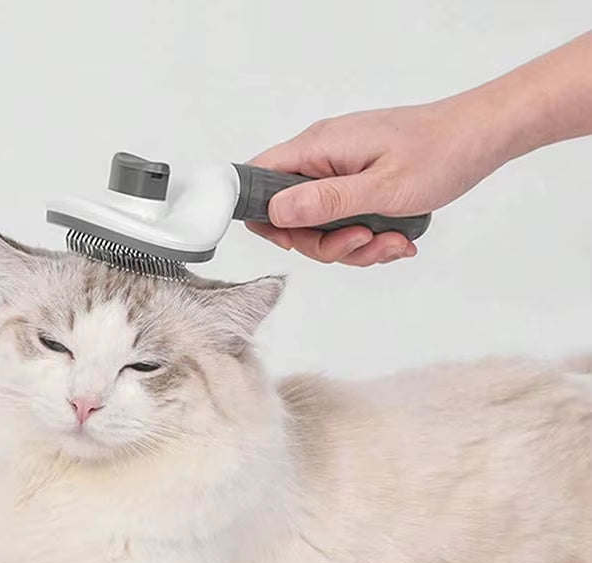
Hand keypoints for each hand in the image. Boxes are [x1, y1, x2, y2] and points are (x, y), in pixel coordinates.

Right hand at [247, 97, 505, 265]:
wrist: (480, 138)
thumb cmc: (439, 153)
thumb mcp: (382, 187)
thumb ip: (326, 201)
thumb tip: (275, 210)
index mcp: (318, 148)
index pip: (258, 178)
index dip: (263, 216)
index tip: (293, 240)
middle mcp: (323, 159)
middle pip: (291, 217)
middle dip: (325, 243)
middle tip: (361, 241)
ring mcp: (340, 173)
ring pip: (322, 228)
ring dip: (355, 247)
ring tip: (392, 241)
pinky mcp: (358, 186)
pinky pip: (346, 224)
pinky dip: (370, 240)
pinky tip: (398, 238)